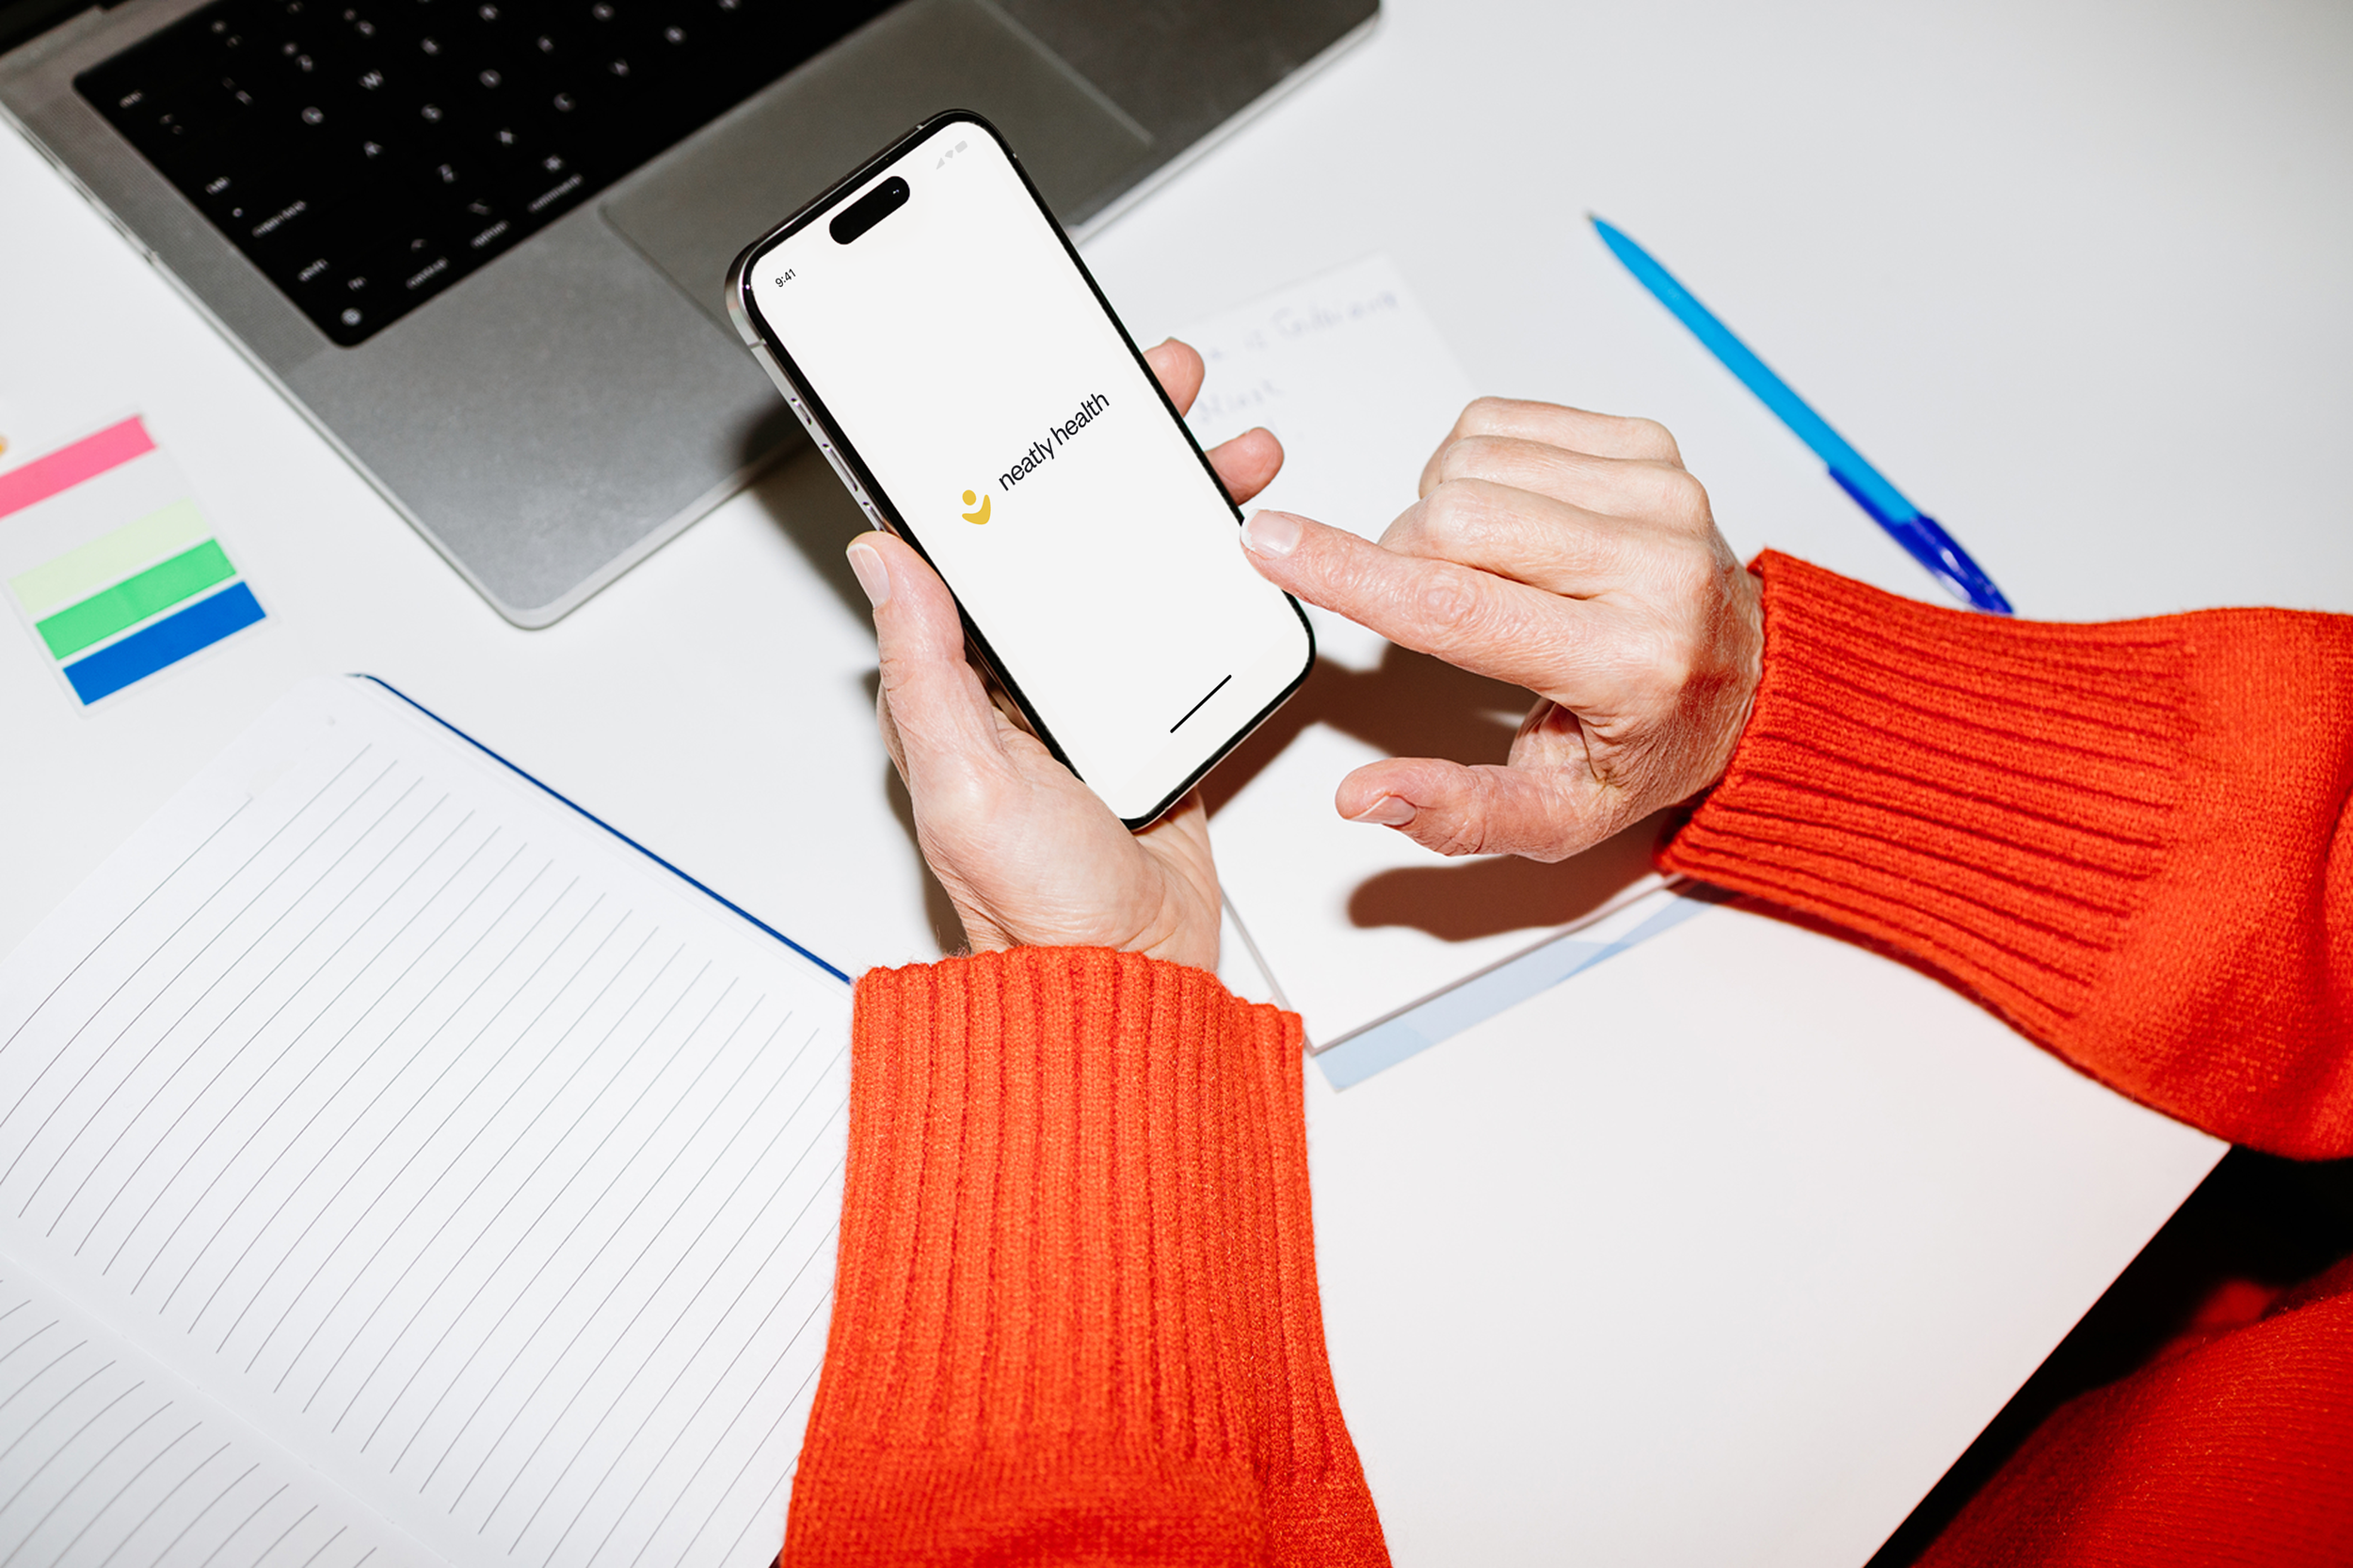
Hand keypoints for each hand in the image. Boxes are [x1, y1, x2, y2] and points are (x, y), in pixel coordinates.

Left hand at [847, 339, 1281, 970]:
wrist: (1129, 975)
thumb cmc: (1033, 904)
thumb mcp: (964, 776)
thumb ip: (928, 666)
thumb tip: (883, 558)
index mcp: (961, 677)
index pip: (980, 539)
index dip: (1013, 457)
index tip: (1043, 393)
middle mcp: (1025, 677)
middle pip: (1069, 533)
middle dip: (1118, 454)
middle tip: (1162, 394)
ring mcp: (1097, 693)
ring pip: (1137, 567)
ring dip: (1182, 506)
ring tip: (1227, 460)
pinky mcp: (1159, 717)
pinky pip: (1189, 628)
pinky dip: (1219, 580)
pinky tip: (1243, 550)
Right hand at [1238, 398, 1761, 861]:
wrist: (1752, 679)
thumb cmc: (1649, 739)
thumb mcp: (1560, 816)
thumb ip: (1458, 812)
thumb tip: (1366, 797)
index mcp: (1629, 663)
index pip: (1454, 605)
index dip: (1346, 573)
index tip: (1272, 544)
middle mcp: (1656, 567)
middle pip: (1451, 519)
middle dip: (1405, 557)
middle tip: (1438, 604)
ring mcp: (1659, 494)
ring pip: (1468, 461)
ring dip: (1443, 512)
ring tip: (1488, 569)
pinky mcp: (1650, 446)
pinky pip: (1502, 422)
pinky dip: (1480, 468)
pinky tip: (1515, 523)